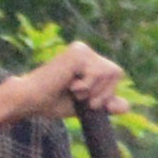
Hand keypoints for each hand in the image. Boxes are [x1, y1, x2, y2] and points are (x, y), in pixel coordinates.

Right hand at [0, 41, 126, 133]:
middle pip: (116, 72)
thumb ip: (104, 104)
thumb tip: (126, 107)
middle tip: (78, 95)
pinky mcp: (77, 53)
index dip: (107, 92)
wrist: (31, 101)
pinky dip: (85, 86)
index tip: (87, 101)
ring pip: (108, 72)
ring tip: (72, 89)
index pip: (116, 74)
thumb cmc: (52, 102)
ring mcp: (81, 50)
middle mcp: (85, 51)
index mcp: (87, 60)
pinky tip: (68, 84)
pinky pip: (97, 73)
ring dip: (92, 90)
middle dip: (102, 92)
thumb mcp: (84, 106)